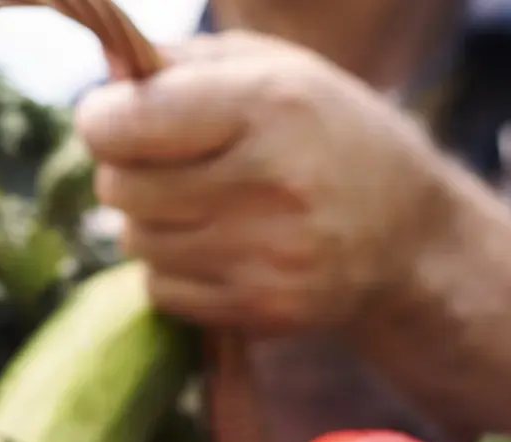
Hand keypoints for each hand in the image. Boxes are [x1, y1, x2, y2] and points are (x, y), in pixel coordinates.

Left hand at [78, 32, 451, 331]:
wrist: (408, 237)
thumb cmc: (325, 135)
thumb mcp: (274, 69)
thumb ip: (180, 63)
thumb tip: (103, 81)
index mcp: (269, 104)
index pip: (126, 122)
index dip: (103, 117)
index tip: (116, 116)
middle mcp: (269, 183)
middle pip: (119, 186)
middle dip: (126, 169)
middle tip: (168, 163)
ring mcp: (266, 256)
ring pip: (135, 240)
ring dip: (151, 221)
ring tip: (205, 205)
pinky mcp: (259, 310)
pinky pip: (160, 289)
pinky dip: (172, 269)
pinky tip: (218, 248)